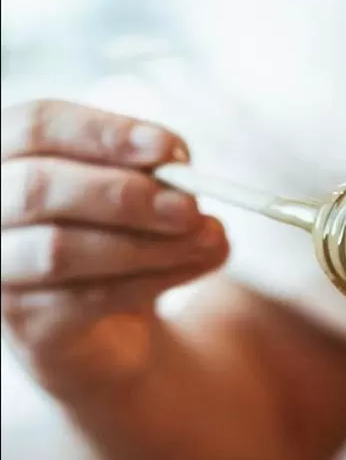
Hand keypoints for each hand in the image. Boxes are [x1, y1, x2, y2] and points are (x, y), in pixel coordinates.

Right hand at [1, 100, 228, 399]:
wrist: (107, 334)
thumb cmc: (114, 246)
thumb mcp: (135, 202)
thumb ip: (152, 180)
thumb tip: (183, 170)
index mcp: (5, 156)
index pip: (37, 125)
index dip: (104, 133)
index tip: (170, 148)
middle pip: (39, 187)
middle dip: (124, 194)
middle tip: (190, 205)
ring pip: (62, 248)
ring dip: (147, 243)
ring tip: (210, 238)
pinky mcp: (25, 323)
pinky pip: (86, 298)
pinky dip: (151, 280)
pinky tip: (192, 267)